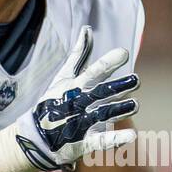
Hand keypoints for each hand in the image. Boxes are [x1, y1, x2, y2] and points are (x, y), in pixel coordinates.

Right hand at [15, 27, 139, 170]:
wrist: (35, 137)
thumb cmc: (53, 102)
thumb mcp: (63, 77)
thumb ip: (78, 54)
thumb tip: (87, 28)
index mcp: (75, 86)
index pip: (93, 72)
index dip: (108, 62)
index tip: (123, 53)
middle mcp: (79, 103)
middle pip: (100, 93)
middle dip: (118, 86)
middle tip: (136, 80)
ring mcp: (80, 123)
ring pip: (102, 115)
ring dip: (119, 110)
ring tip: (136, 104)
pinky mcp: (82, 143)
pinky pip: (100, 141)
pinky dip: (115, 139)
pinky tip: (132, 136)